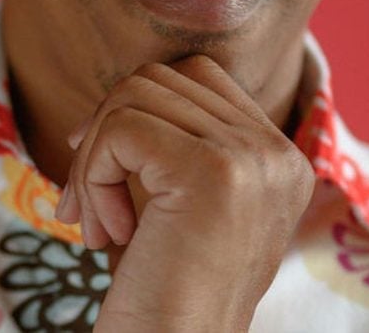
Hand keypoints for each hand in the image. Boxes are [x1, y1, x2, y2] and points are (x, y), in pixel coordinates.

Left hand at [55, 55, 314, 331]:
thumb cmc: (165, 293)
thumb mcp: (188, 204)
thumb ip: (183, 139)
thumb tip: (122, 88)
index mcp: (281, 158)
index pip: (198, 76)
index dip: (137, 109)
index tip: (105, 164)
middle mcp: (277, 153)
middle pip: (162, 78)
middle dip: (106, 131)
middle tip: (87, 199)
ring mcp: (251, 159)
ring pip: (135, 96)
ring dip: (93, 158)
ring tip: (96, 222)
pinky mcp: (213, 171)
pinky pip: (121, 127)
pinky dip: (92, 176)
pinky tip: (105, 233)